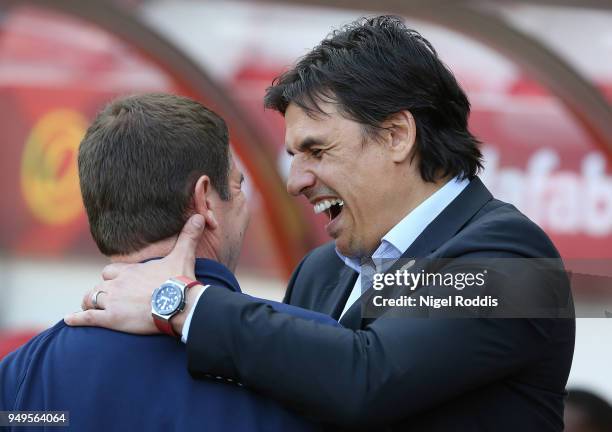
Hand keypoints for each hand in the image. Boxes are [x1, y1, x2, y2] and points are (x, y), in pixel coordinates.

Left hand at [64, 214, 204, 334]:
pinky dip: (76, 318)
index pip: (110, 271)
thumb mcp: (183, 255)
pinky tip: (68, 320)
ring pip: (92, 299)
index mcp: (130, 270)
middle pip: (100, 285)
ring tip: (88, 308)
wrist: (178, 304)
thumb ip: (188, 237)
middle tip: (105, 298)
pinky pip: (87, 318)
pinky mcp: (110, 318)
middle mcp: (117, 283)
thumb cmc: (179, 280)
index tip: (117, 281)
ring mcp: (112, 301)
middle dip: (101, 291)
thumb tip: (199, 217)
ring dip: (90, 303)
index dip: (112, 277)